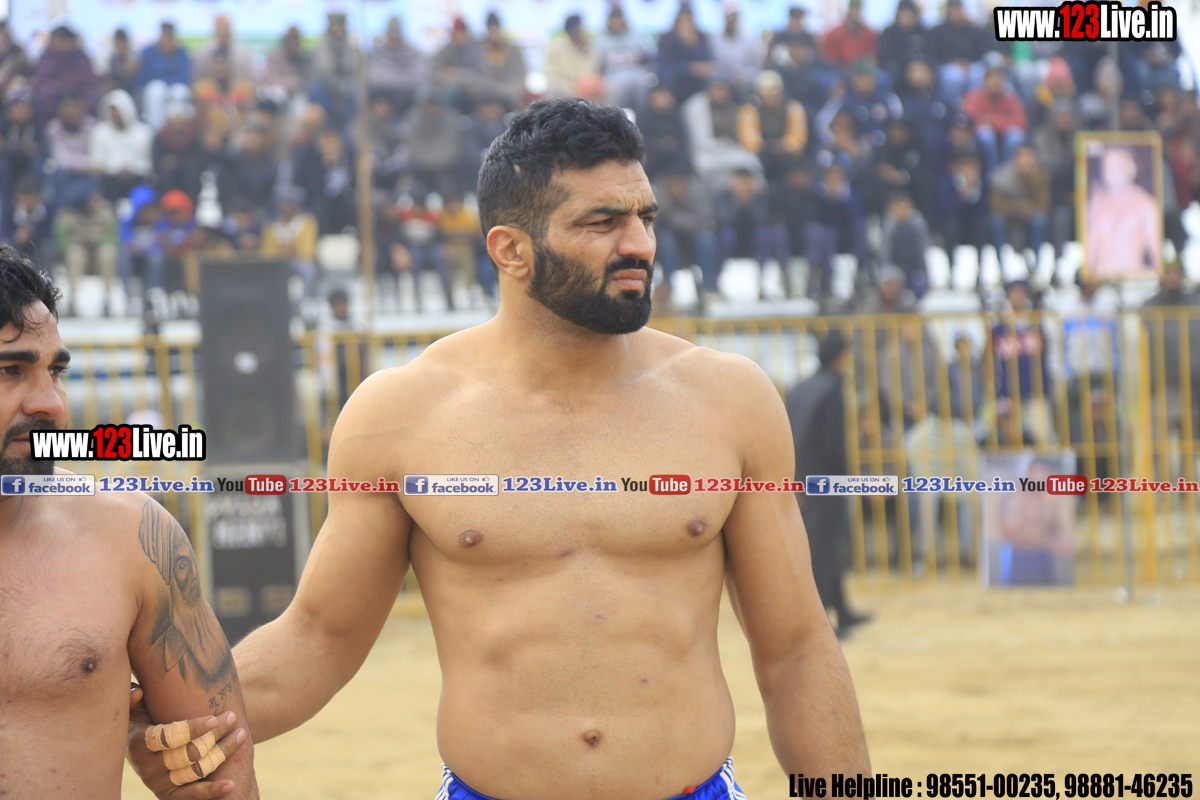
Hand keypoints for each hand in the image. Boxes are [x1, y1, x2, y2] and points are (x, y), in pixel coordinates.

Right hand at [127, 684, 246, 798]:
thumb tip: (138, 692)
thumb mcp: (130, 708)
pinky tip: (230, 785)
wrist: (137, 750)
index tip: (214, 719)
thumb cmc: (139, 719)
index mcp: (139, 744)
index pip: (169, 738)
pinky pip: (191, 795)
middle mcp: (148, 767)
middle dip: (213, 735)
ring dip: (222, 754)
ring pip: (196, 771)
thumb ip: (130, 698)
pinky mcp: (169, 795)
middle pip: (188, 754)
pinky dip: (211, 792)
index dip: (192, 729)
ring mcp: (159, 783)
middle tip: (232, 717)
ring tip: (241, 735)